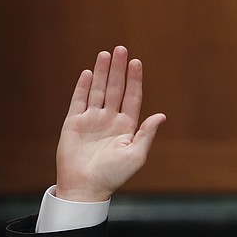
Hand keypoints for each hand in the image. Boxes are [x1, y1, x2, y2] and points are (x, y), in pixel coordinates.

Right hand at [55, 46, 165, 201]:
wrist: (86, 186)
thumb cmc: (113, 175)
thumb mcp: (136, 155)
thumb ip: (147, 134)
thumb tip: (161, 115)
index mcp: (127, 128)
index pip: (132, 98)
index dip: (134, 80)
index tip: (137, 62)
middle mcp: (110, 121)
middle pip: (115, 89)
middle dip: (118, 70)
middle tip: (121, 49)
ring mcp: (92, 120)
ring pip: (98, 91)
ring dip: (101, 72)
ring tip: (105, 54)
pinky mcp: (74, 123)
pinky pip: (79, 100)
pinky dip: (83, 86)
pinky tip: (88, 72)